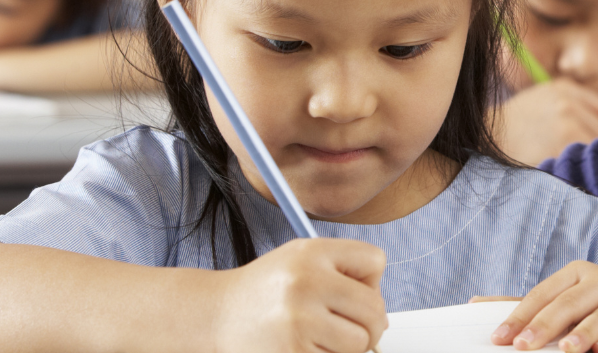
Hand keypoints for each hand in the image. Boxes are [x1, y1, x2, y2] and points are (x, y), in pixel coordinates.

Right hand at [212, 237, 387, 352]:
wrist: (215, 314)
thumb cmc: (266, 290)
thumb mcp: (302, 260)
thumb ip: (345, 273)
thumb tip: (382, 319)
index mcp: (312, 253)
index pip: (375, 261)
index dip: (371, 280)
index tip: (352, 291)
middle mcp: (306, 283)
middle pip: (374, 310)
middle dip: (370, 324)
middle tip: (350, 327)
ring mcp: (298, 321)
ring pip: (360, 343)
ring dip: (348, 346)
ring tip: (321, 336)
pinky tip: (306, 346)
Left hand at [492, 261, 597, 352]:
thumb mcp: (567, 311)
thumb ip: (530, 309)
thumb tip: (477, 303)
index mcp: (579, 273)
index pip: (544, 293)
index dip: (521, 315)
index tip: (501, 339)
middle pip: (570, 303)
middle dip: (545, 326)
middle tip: (525, 346)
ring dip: (583, 334)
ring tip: (567, 350)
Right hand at [494, 79, 597, 164]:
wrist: (487, 139)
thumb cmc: (515, 126)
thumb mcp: (541, 99)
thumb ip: (571, 105)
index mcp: (565, 88)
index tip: (596, 143)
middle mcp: (569, 102)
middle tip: (587, 160)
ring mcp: (568, 122)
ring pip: (596, 146)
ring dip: (591, 158)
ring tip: (575, 167)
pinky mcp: (564, 144)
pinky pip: (585, 159)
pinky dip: (581, 167)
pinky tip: (568, 171)